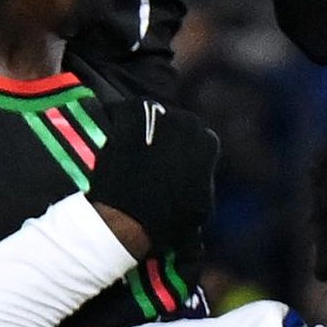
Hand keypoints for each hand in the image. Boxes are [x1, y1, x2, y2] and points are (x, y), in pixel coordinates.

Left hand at [85, 100, 218, 260]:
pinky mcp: (131, 116)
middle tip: (152, 152)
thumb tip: (201, 178)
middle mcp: (189, 124)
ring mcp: (159, 117)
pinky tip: (118, 130)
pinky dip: (121, 116)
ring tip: (134, 142)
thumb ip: (205, 183)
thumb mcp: (202, 206)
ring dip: (145, 124)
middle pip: (178, 121)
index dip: (185, 150)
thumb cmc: (169, 218)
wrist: (130, 217)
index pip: (200, 139)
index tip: (174, 161)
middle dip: (168, 134)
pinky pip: (126, 108)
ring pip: (152, 112)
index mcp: (208, 143)